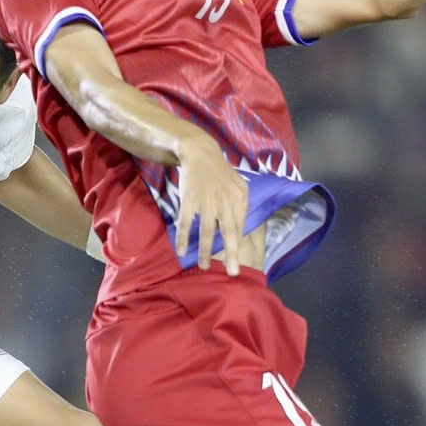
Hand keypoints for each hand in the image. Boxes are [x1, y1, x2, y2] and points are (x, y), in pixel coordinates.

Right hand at [171, 137, 250, 275]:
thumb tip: (244, 227)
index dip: (239, 245)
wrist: (200, 153)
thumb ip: (242, 204)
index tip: (239, 262)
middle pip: (229, 232)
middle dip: (231, 254)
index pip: (241, 226)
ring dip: (206, 251)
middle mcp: (225, 201)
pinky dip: (184, 238)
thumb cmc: (221, 172)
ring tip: (205, 266)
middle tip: (232, 273)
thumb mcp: (239, 184)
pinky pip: (187, 224)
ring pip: (208, 232)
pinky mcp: (189, 201)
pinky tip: (182, 251)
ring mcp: (206, 202)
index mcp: (239, 198)